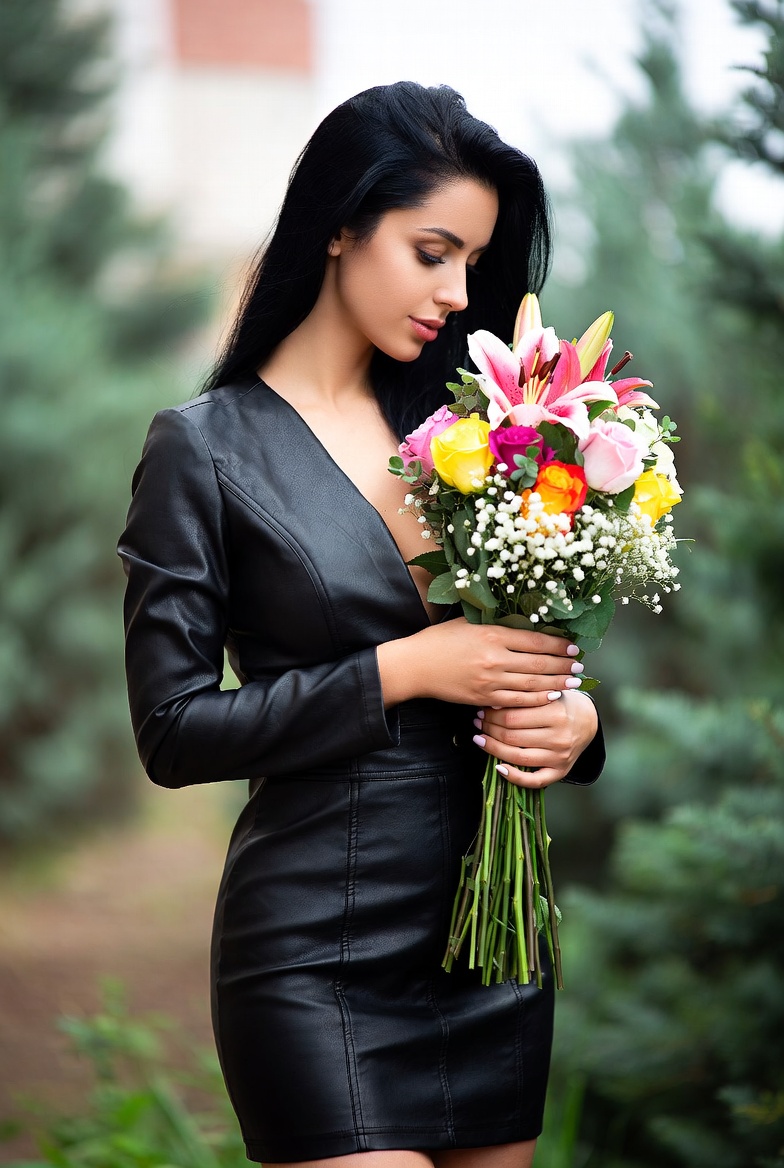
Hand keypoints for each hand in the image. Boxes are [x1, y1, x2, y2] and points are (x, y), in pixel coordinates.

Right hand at [376, 616, 584, 707]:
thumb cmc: (440, 640)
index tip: (572, 647)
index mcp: (492, 634)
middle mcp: (494, 658)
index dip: (557, 645)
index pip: (535, 640)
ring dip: (556, 682)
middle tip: (579, 666)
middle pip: (539, 664)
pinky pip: (518, 700)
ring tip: (573, 682)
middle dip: (563, 665)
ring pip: (532, 684)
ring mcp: (490, 680)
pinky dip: (537, 698)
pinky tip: (550, 695)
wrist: (415, 666)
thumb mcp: (468, 623)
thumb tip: (527, 625)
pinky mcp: (484, 697)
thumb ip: (496, 624)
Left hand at [472, 690, 598, 788]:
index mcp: (555, 713)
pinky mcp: (560, 771)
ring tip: (480, 738)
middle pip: (512, 736)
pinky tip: (498, 767)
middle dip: (489, 728)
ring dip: (493, 748)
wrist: (588, 720)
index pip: (513, 716)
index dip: (492, 714)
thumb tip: (492, 704)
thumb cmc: (562, 704)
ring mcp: (559, 756)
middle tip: (478, 721)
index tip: (482, 709)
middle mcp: (559, 736)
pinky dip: (514, 777)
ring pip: (518, 757)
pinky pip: (534, 781)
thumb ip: (526, 697)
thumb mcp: (548, 693)